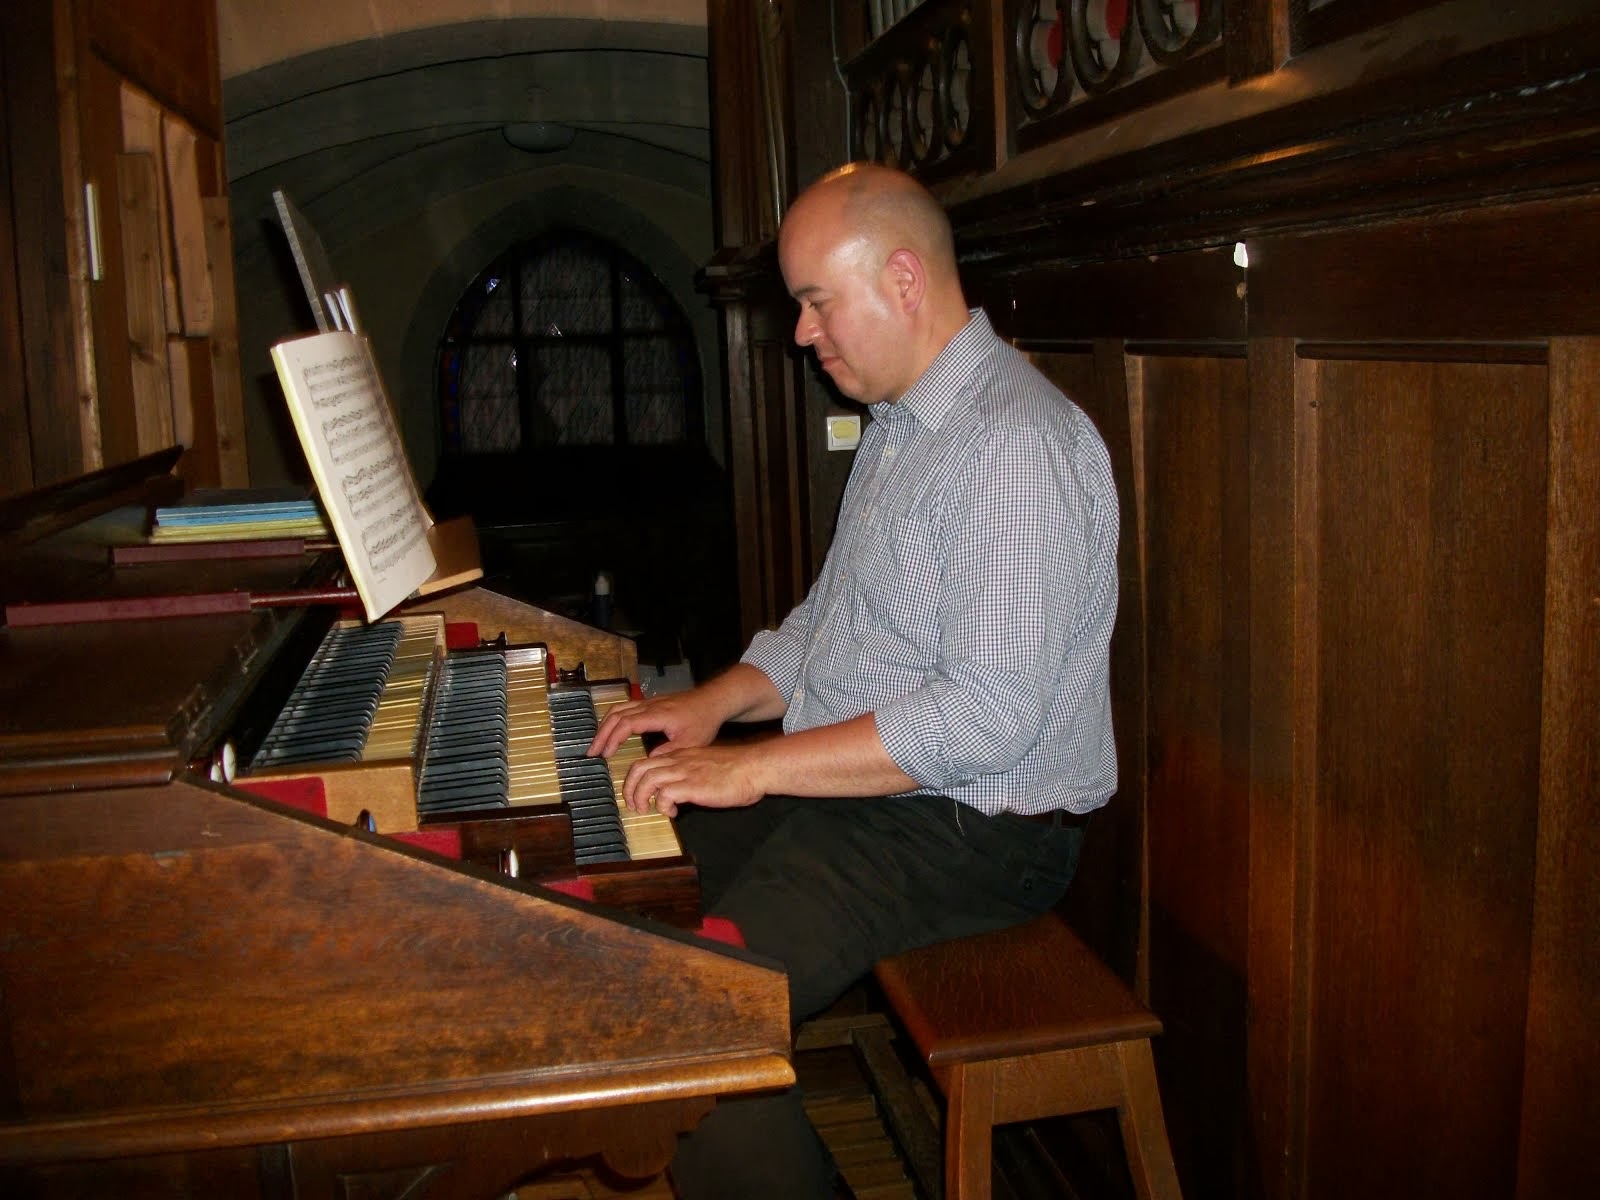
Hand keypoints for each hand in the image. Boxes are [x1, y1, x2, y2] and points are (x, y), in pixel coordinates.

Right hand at [587, 688, 726, 757]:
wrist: (713, 701)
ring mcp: (648, 702)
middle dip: (601, 734)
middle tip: (592, 752)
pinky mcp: (650, 702)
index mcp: (657, 714)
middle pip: (616, 715)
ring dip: (605, 725)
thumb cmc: (703, 721)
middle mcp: (649, 705)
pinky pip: (625, 708)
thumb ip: (668, 752)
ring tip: (597, 743)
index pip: (626, 724)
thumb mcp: (690, 743)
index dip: (612, 739)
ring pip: (618, 709)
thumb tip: (647, 762)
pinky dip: (613, 720)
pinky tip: (611, 731)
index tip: (605, 754)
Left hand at [620, 742, 764, 817]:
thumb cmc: (738, 770)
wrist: (755, 767)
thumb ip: (692, 773)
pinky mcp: (693, 786)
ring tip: (646, 810)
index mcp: (682, 756)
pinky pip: (665, 795)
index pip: (648, 761)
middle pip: (640, 768)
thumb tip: (682, 790)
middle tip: (633, 804)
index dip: (638, 778)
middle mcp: (679, 761)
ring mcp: (685, 772)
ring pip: (647, 780)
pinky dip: (663, 806)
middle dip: (629, 788)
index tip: (640, 793)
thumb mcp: (708, 766)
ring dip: (640, 797)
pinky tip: (673, 813)